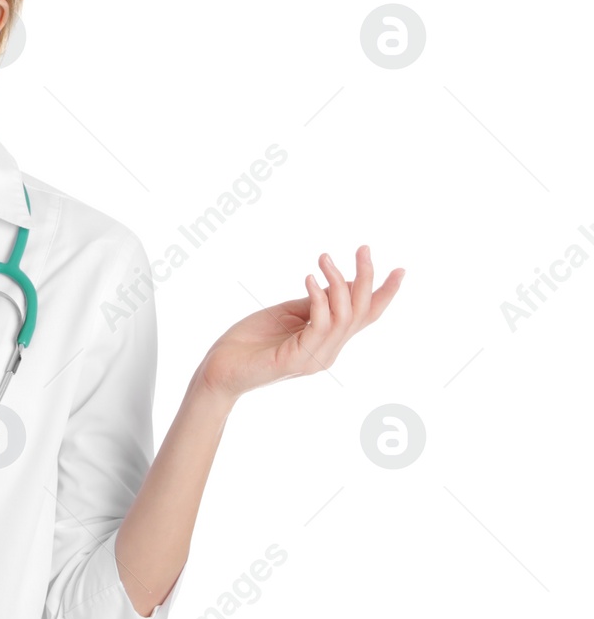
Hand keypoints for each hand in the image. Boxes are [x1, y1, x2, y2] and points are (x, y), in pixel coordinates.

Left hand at [197, 245, 404, 401]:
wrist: (218, 369)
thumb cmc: (248, 342)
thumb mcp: (287, 315)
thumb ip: (313, 303)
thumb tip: (337, 282)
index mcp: (327, 341)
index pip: (364, 317)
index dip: (384, 294)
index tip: (400, 269)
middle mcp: (328, 351)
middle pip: (360, 313)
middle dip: (366, 278)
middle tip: (363, 249)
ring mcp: (315, 358)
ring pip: (343, 317)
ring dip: (337, 283)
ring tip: (324, 258)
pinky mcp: (297, 360)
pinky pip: (319, 326)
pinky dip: (318, 300)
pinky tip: (308, 280)